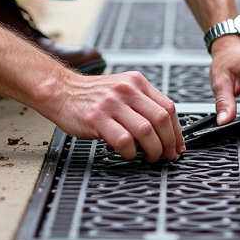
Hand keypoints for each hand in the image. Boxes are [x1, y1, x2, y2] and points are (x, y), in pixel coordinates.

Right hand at [47, 71, 184, 161]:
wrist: (62, 90)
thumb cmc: (91, 95)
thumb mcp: (121, 89)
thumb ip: (142, 104)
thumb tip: (165, 131)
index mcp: (137, 82)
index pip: (168, 107)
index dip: (176, 131)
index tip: (177, 146)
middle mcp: (127, 90)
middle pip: (161, 119)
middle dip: (168, 143)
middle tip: (165, 155)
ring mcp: (112, 104)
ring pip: (146, 131)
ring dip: (152, 150)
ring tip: (149, 157)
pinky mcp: (98, 118)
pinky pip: (124, 140)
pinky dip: (130, 152)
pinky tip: (127, 153)